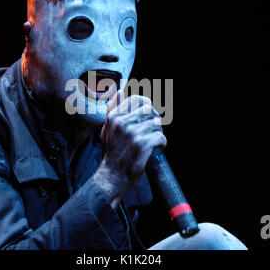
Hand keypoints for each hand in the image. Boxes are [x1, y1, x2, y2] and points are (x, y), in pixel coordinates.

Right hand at [93, 91, 166, 208]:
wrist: (113, 176)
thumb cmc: (112, 153)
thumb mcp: (107, 129)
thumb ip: (113, 109)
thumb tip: (120, 92)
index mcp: (114, 117)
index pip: (136, 100)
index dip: (147, 105)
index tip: (149, 115)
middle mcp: (123, 122)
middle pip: (149, 111)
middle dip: (154, 120)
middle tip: (153, 131)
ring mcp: (133, 133)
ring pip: (156, 124)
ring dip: (158, 132)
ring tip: (154, 141)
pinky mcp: (143, 145)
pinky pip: (161, 137)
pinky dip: (162, 143)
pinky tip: (156, 148)